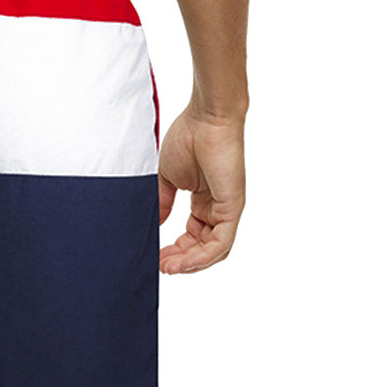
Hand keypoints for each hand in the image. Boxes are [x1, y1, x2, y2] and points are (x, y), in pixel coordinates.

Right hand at [156, 105, 244, 273]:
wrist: (206, 118)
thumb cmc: (189, 137)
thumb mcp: (167, 177)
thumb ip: (162, 203)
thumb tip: (153, 225)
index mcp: (204, 200)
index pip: (193, 235)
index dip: (176, 249)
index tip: (156, 256)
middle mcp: (218, 208)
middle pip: (203, 247)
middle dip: (181, 260)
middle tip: (161, 266)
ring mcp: (227, 209)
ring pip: (213, 250)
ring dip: (190, 263)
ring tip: (168, 268)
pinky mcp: (233, 208)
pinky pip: (220, 243)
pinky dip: (202, 257)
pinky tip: (183, 262)